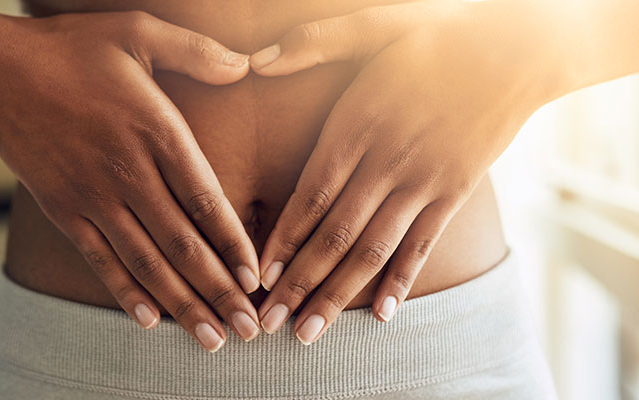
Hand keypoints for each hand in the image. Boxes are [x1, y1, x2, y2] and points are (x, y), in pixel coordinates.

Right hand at [0, 11, 261, 350]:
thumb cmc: (71, 49)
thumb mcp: (137, 32)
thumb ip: (196, 50)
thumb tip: (245, 63)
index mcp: (156, 130)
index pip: (206, 200)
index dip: (234, 244)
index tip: (256, 278)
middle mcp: (128, 171)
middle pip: (182, 244)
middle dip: (219, 291)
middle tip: (248, 329)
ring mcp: (93, 196)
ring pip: (146, 262)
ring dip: (181, 304)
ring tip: (211, 338)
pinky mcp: (63, 209)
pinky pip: (99, 260)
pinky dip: (126, 292)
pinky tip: (149, 320)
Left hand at [249, 0, 555, 342]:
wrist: (520, 50)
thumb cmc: (439, 38)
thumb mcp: (375, 25)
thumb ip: (315, 41)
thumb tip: (259, 60)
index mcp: (358, 123)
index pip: (310, 194)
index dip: (281, 239)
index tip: (257, 275)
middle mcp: (387, 161)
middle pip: (334, 234)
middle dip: (297, 282)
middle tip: (269, 322)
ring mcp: (424, 181)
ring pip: (373, 249)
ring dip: (338, 294)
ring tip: (311, 333)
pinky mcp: (455, 193)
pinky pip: (423, 245)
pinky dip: (401, 280)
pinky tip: (381, 315)